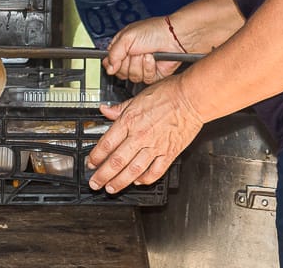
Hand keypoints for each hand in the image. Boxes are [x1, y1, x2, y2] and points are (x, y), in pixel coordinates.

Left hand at [86, 76, 202, 193]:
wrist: (192, 97)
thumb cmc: (168, 93)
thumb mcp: (137, 97)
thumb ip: (120, 108)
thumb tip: (105, 110)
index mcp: (130, 120)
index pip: (107, 143)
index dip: (96, 156)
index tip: (90, 163)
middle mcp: (140, 136)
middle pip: (117, 161)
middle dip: (103, 175)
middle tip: (95, 183)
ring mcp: (155, 147)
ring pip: (133, 170)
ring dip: (120, 182)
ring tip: (111, 188)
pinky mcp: (170, 153)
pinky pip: (155, 171)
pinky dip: (145, 179)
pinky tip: (137, 182)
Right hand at [104, 17, 185, 83]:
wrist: (174, 37)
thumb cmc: (153, 31)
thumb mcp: (126, 37)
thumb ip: (113, 54)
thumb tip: (108, 68)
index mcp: (122, 47)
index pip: (109, 62)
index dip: (112, 64)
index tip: (116, 60)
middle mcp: (131, 58)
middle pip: (120, 72)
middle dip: (128, 62)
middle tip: (134, 52)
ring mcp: (141, 67)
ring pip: (132, 77)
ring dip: (139, 64)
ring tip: (146, 53)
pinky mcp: (152, 74)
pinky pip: (145, 79)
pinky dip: (149, 68)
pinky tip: (153, 59)